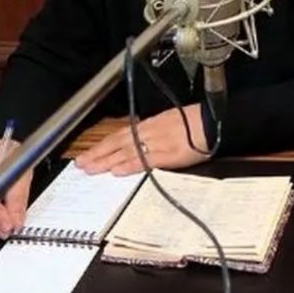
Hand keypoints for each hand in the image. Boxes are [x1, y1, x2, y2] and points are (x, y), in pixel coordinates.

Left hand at [75, 104, 208, 175]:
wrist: (213, 122)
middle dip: (98, 154)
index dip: (103, 145)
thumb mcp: (169, 121)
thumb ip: (152, 132)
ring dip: (106, 161)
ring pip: (126, 152)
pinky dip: (129, 165)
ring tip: (90, 169)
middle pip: (118, 143)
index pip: (120, 135)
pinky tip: (116, 171)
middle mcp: (149, 132)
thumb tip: (138, 141)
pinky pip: (145, 160)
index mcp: (149, 124)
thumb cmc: (195, 122)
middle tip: (80, 164)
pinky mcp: (168, 154)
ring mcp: (157, 143)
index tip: (88, 154)